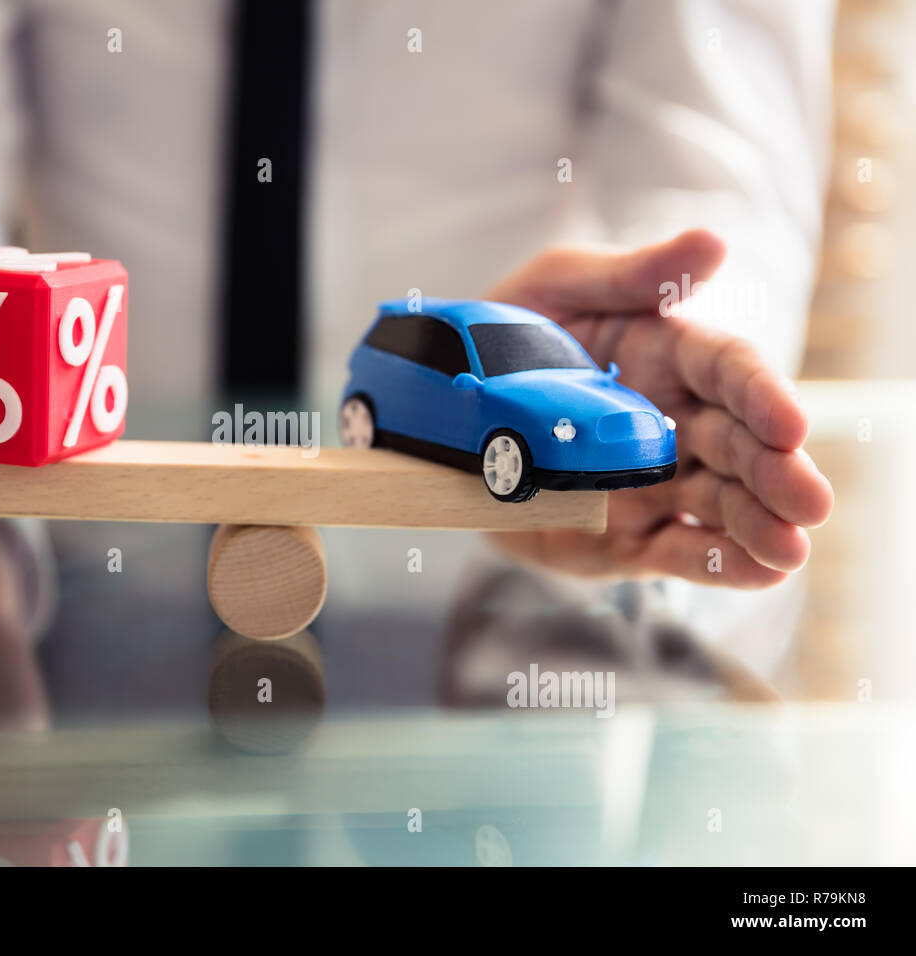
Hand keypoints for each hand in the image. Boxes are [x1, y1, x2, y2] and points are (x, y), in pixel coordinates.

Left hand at [486, 229, 832, 587]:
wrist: (439, 411)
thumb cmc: (507, 336)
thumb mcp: (558, 287)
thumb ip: (631, 275)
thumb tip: (712, 242)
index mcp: (669, 357)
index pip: (728, 372)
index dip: (762, 396)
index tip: (790, 424)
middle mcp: (673, 424)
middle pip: (737, 447)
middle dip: (776, 474)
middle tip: (811, 501)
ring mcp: (650, 485)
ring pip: (717, 507)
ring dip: (757, 528)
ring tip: (792, 549)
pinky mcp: (620, 537)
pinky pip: (673, 554)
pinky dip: (716, 565)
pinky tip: (758, 572)